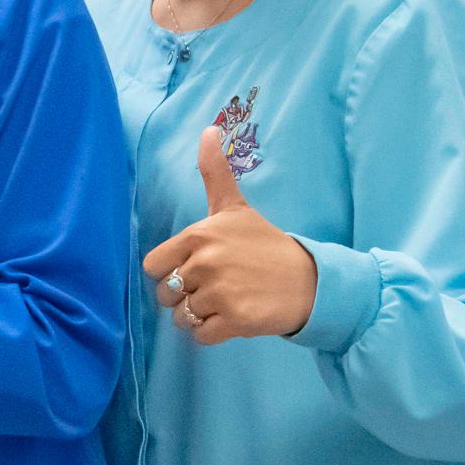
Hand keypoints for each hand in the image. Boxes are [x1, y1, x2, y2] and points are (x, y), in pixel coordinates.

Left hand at [142, 127, 317, 344]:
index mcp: (199, 235)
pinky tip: (234, 317)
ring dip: (199, 316)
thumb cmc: (266, 245)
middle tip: (217, 287)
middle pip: (164, 294)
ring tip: (227, 301)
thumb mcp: (236, 208)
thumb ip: (215, 173)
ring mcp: (220, 292)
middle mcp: (205, 262)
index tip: (196, 267)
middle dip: (185, 296)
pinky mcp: (234, 320)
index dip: (170, 271)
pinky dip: (213, 333)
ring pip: (181, 317)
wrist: (310, 281)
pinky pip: (200, 336)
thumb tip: (208, 129)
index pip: (153, 265)